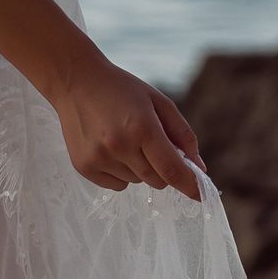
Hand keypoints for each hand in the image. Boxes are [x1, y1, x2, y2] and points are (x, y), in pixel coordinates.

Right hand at [47, 42, 207, 200]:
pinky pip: (116, 185)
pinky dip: (120, 173)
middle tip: (153, 145)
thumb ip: (182, 135)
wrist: (76, 82)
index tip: (201, 196)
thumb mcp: (159, 102)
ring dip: (139, 168)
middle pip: (157, 180)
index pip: (172, 169)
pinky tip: (109, 148)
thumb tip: (199, 169)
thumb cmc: (122, 90)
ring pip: (136, 182)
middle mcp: (119, 146)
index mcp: (142, 127)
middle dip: (163, 170)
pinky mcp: (84, 167)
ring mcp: (99, 158)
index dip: (190, 185)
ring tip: (124, 139)